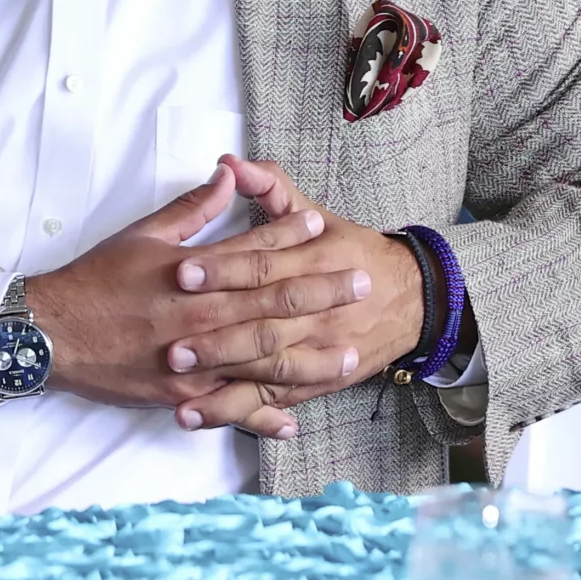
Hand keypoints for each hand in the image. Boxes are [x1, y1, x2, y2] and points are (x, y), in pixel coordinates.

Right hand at [28, 163, 373, 440]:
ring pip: (263, 360)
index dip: (286, 237)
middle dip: (320, 292)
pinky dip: (263, 415)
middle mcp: (198, 316)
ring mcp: (193, 360)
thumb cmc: (96, 279)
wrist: (53, 331)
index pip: (249, 251)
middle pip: (270, 304)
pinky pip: (230, 407)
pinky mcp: (182, 394)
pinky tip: (293, 418)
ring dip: (310, 357)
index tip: (320, 227)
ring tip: (349, 353)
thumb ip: (190, 211)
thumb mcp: (140, 235)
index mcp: (189, 274)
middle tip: (361, 283)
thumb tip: (226, 181)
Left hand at [162, 155, 424, 433]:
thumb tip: (229, 162)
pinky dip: (238, 413)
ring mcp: (313, 352)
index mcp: (307, 265)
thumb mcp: (310, 210)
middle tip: (170, 347)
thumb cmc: (349, 248)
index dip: (220, 269)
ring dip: (220, 385)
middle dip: (215, 339)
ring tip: (176, 389)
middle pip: (259, 327)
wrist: (410, 296)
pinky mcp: (312, 381)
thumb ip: (269, 186)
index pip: (259, 266)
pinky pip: (273, 400)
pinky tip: (200, 417)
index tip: (180, 271)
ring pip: (264, 372)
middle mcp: (311, 314)